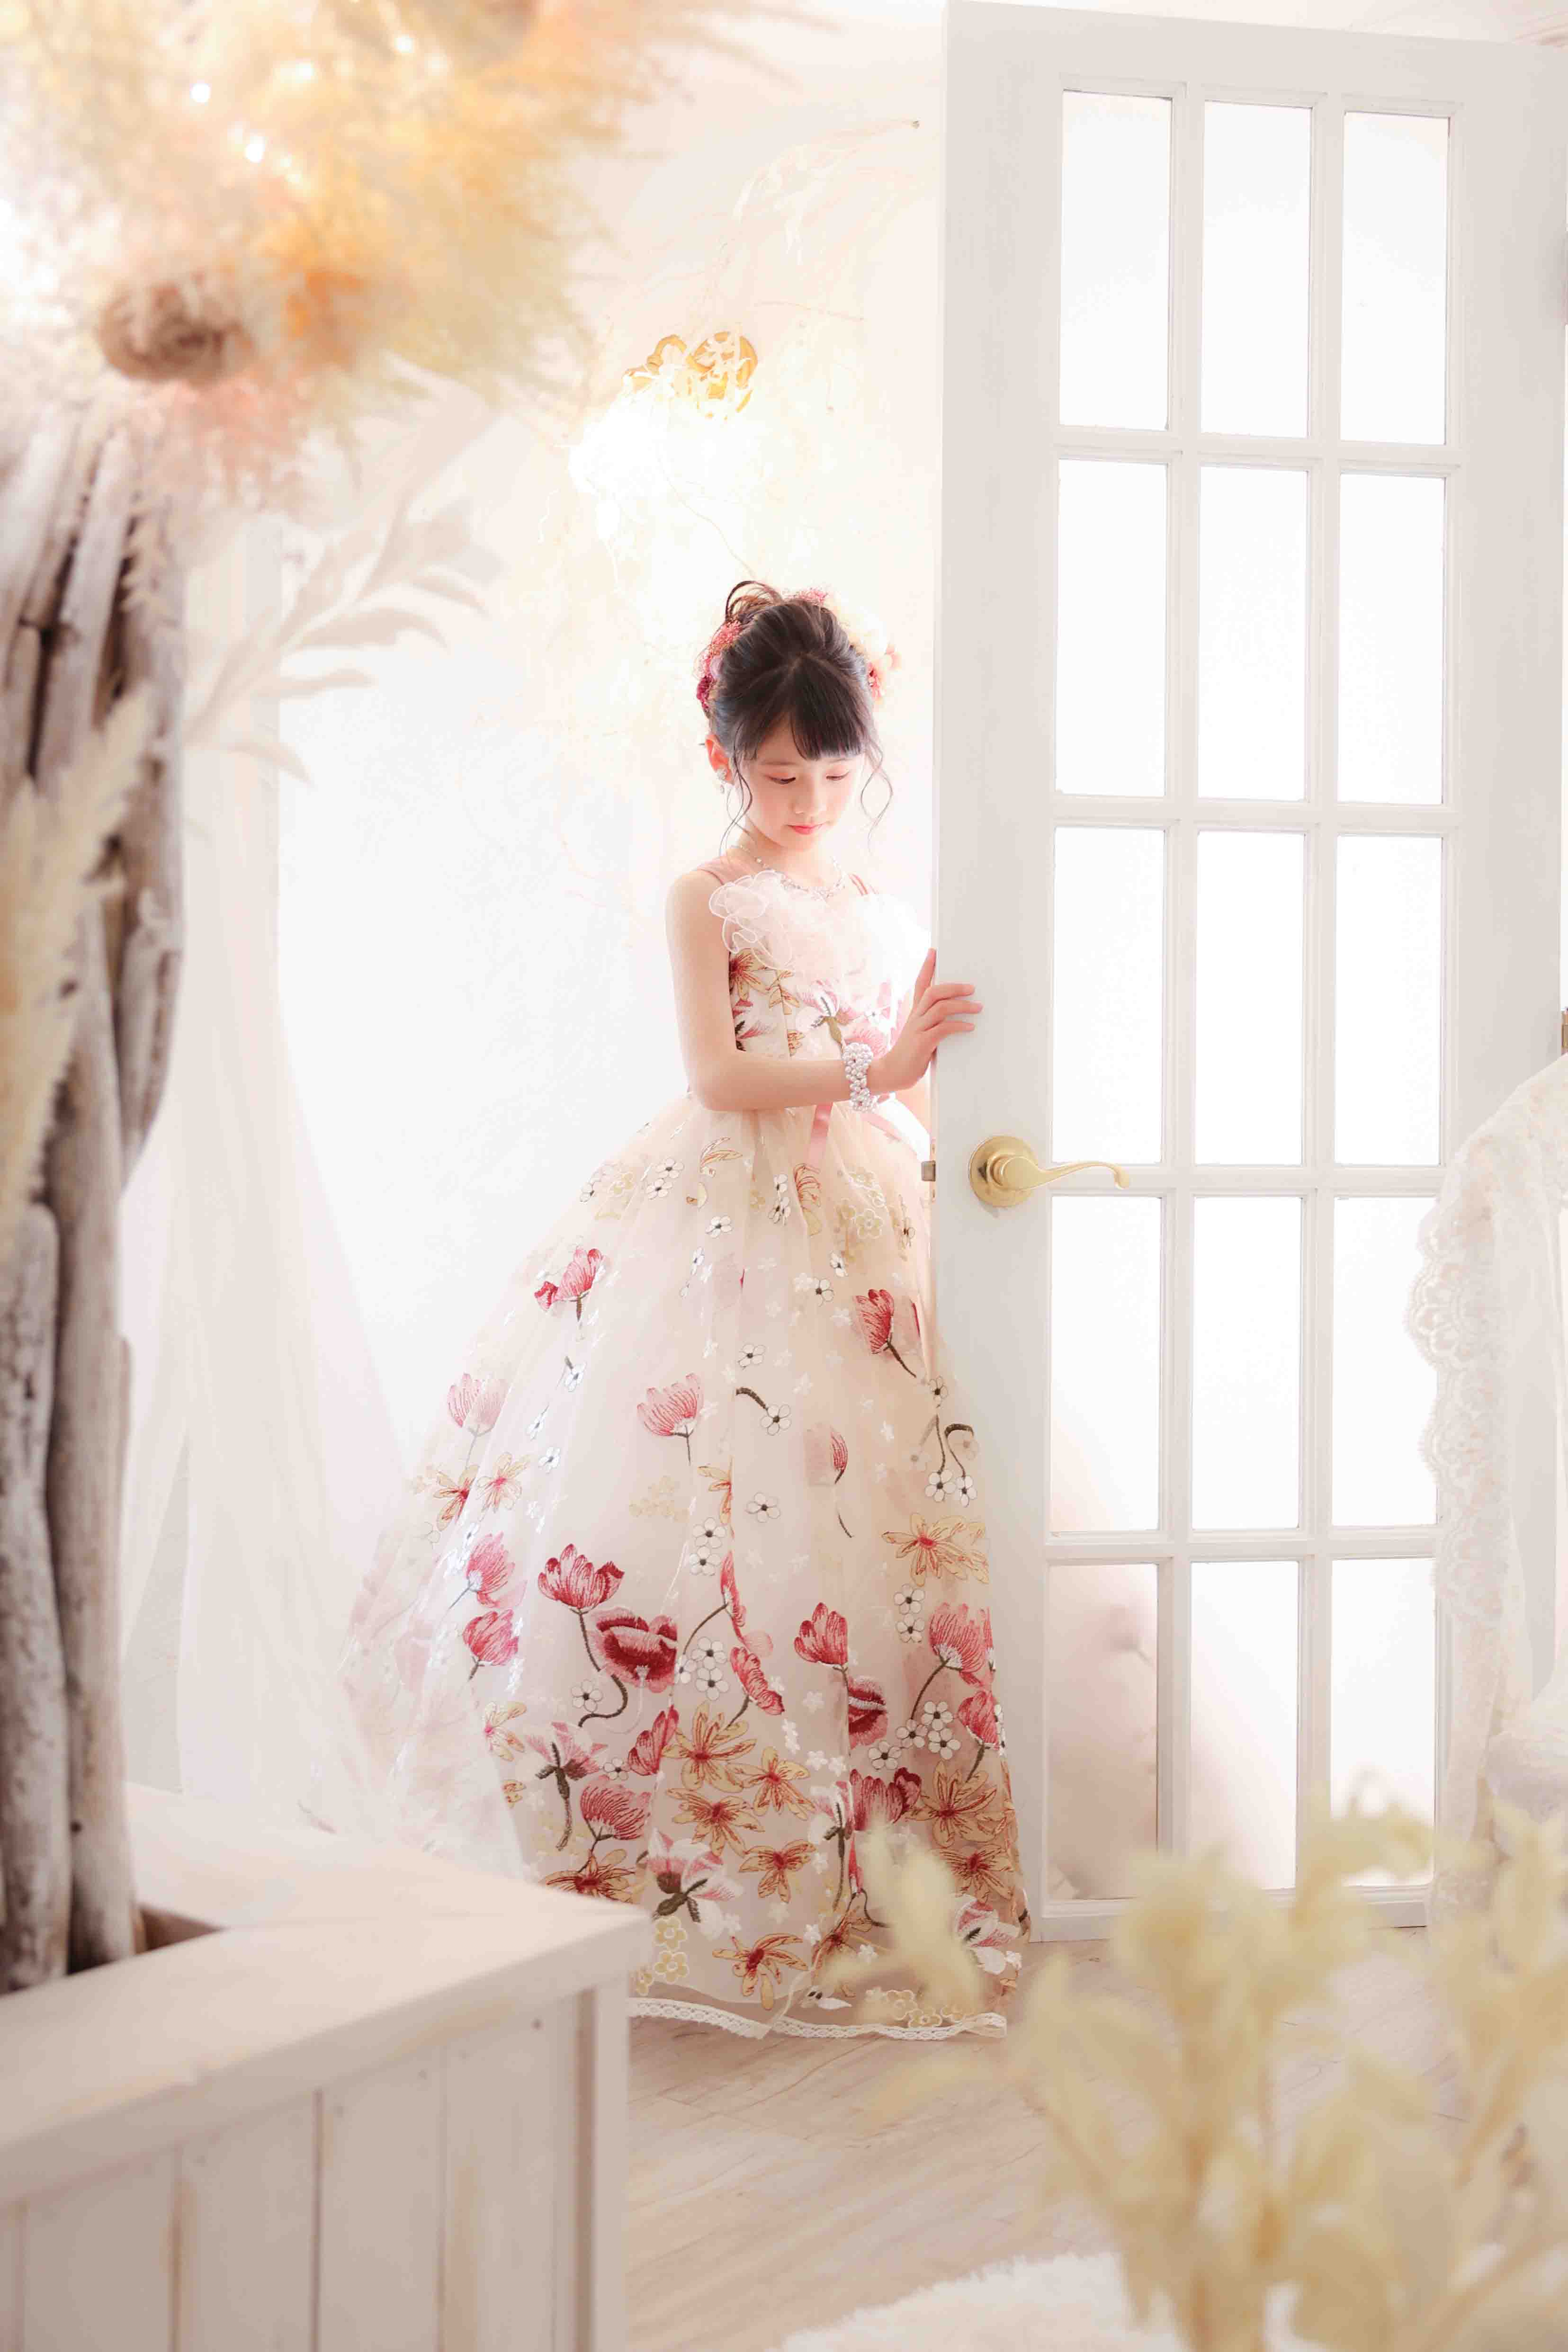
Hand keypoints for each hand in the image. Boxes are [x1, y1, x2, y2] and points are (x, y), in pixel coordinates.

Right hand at [869, 949, 981, 1094]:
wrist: (891, 1073)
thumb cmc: (910, 1055)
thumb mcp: (921, 1034)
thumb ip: (934, 1024)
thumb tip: (958, 1018)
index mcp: (915, 1013)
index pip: (919, 984)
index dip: (927, 967)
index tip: (934, 951)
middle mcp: (915, 1017)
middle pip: (933, 991)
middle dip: (954, 986)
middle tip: (972, 987)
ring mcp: (917, 1029)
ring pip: (940, 1007)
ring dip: (961, 1006)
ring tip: (977, 1007)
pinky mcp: (922, 1043)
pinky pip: (942, 1029)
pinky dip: (958, 1026)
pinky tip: (969, 1027)